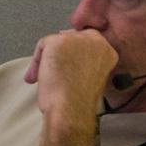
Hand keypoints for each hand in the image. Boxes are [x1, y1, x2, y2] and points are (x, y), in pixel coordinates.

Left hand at [24, 29, 116, 145]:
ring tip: (46, 79)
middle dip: (58, 54)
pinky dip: (36, 62)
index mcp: (108, 51)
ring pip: (55, 42)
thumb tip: (65, 53)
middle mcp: (97, 41)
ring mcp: (78, 39)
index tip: (65, 66)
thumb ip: (84, 61)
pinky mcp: (60, 41)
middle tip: (52, 74)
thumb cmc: (78, 100)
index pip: (86, 40)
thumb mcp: (91, 75)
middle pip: (70, 38)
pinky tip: (38, 77)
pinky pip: (42, 45)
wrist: (71, 108)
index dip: (72, 52)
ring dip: (46, 60)